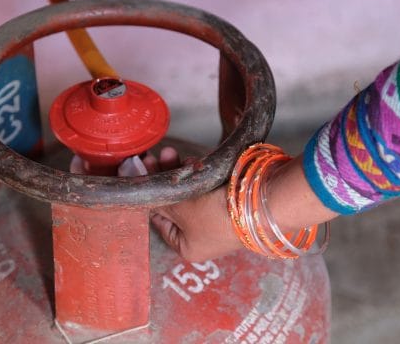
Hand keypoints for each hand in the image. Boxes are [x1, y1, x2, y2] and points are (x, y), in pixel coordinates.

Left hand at [146, 147, 337, 261]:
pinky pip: (207, 186)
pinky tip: (192, 160)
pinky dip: (199, 174)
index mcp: (187, 247)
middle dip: (164, 177)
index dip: (148, 195)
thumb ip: (156, 199)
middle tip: (154, 157)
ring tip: (172, 152)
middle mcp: (202, 236)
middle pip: (175, 203)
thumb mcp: (178, 206)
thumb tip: (139, 193)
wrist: (260, 203)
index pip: (158, 220)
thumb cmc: (214, 213)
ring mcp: (218, 218)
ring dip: (180, 171)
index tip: (140, 174)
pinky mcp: (231, 201)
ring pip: (191, 191)